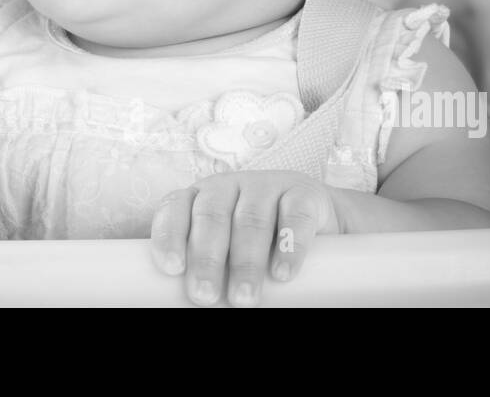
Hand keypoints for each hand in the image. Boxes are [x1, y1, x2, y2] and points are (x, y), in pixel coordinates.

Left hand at [149, 170, 339, 306]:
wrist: (319, 227)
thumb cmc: (259, 249)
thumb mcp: (227, 256)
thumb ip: (209, 274)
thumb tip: (194, 304)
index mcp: (201, 199)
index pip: (175, 208)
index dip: (170, 235)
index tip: (171, 268)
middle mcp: (230, 186)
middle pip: (211, 215)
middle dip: (206, 258)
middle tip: (204, 296)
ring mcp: (267, 185)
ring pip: (251, 218)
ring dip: (245, 261)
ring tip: (243, 298)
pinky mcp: (304, 193)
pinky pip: (295, 215)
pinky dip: (289, 245)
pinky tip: (282, 273)